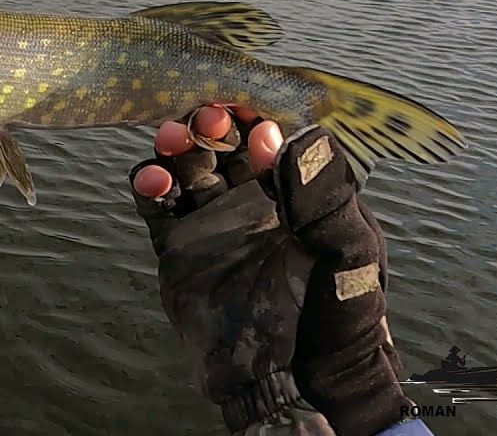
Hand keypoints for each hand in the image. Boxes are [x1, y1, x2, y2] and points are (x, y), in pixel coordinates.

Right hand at [130, 107, 414, 435]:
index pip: (273, 141)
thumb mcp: (347, 254)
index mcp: (296, 194)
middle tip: (206, 119)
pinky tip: (152, 178)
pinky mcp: (178, 250)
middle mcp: (251, 201)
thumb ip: (325, 198)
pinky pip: (157, 208)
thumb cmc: (340, 319)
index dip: (259, 121)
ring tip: (171, 139)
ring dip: (176, 146)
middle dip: (212, 124)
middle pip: (223, 145)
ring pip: (186, 168)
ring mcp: (212, 223)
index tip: (250, 114)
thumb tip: (302, 135)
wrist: (300, 383)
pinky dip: (149, 185)